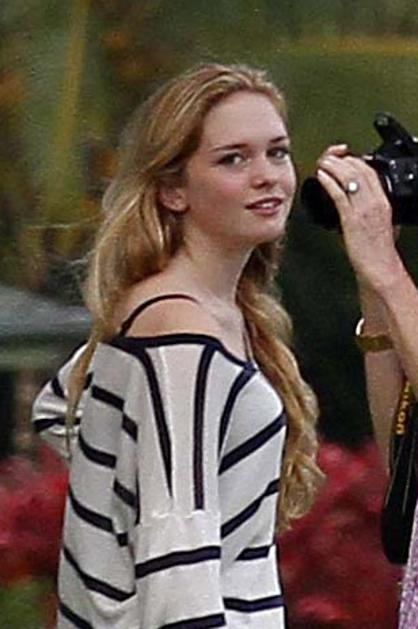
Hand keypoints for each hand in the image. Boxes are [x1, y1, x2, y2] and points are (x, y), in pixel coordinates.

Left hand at [316, 146, 400, 292]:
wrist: (379, 267)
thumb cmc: (379, 251)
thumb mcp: (385, 224)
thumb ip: (376, 212)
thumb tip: (367, 206)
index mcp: (384, 201)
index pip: (369, 171)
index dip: (354, 160)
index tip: (343, 158)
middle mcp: (376, 202)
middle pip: (358, 169)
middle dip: (341, 158)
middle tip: (329, 156)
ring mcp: (364, 210)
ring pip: (349, 177)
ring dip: (333, 165)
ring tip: (322, 162)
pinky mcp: (352, 219)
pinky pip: (339, 194)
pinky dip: (329, 181)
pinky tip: (321, 176)